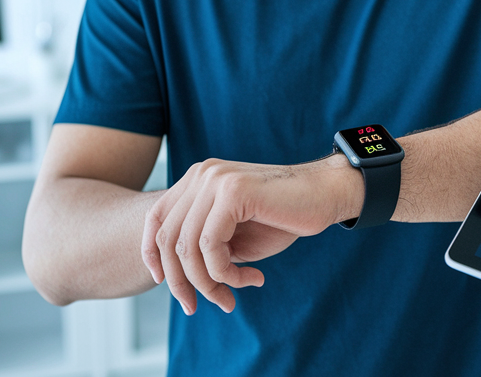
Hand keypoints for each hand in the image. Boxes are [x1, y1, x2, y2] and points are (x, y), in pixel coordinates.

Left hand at [141, 156, 359, 314]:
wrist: (327, 195)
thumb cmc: (285, 217)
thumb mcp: (235, 237)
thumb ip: (204, 247)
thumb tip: (176, 279)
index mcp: (198, 179)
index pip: (156, 219)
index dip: (153, 255)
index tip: (165, 284)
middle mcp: (202, 174)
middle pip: (169, 239)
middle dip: (182, 282)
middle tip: (201, 306)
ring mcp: (216, 180)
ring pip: (188, 248)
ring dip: (209, 284)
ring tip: (232, 297)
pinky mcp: (234, 193)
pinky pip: (211, 248)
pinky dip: (227, 274)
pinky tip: (253, 278)